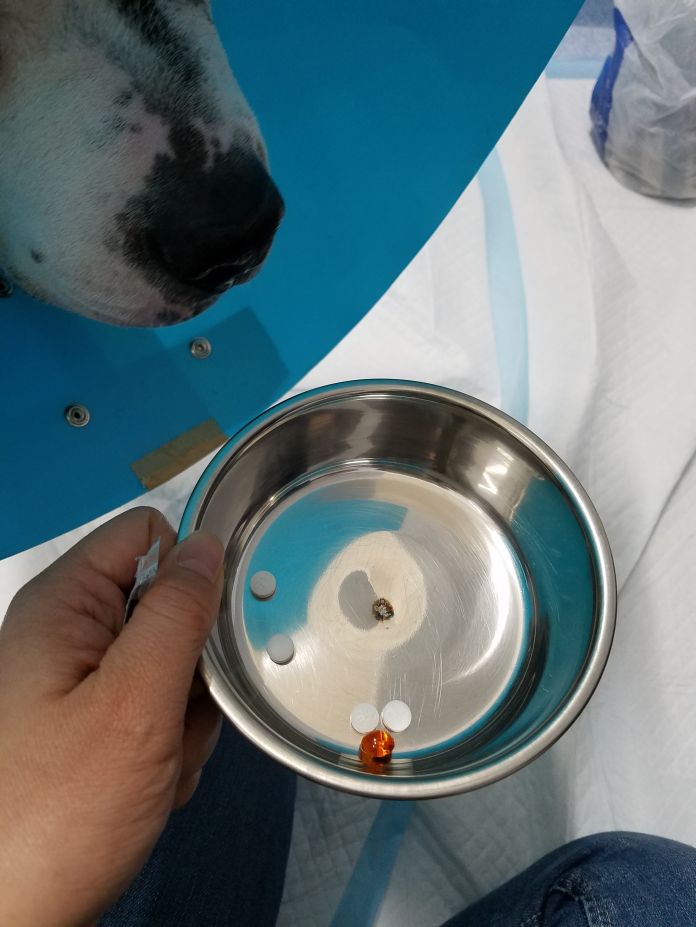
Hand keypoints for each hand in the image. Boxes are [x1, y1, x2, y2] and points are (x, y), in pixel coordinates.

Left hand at [0, 508, 224, 926]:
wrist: (14, 916)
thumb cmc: (63, 805)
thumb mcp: (136, 698)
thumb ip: (177, 611)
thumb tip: (206, 543)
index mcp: (66, 604)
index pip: (146, 535)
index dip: (191, 564)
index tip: (217, 620)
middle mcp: (70, 634)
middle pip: (167, 605)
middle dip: (193, 663)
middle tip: (181, 715)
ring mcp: (81, 685)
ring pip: (172, 666)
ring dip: (187, 716)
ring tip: (159, 765)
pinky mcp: (93, 728)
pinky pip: (158, 712)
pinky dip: (170, 747)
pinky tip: (152, 786)